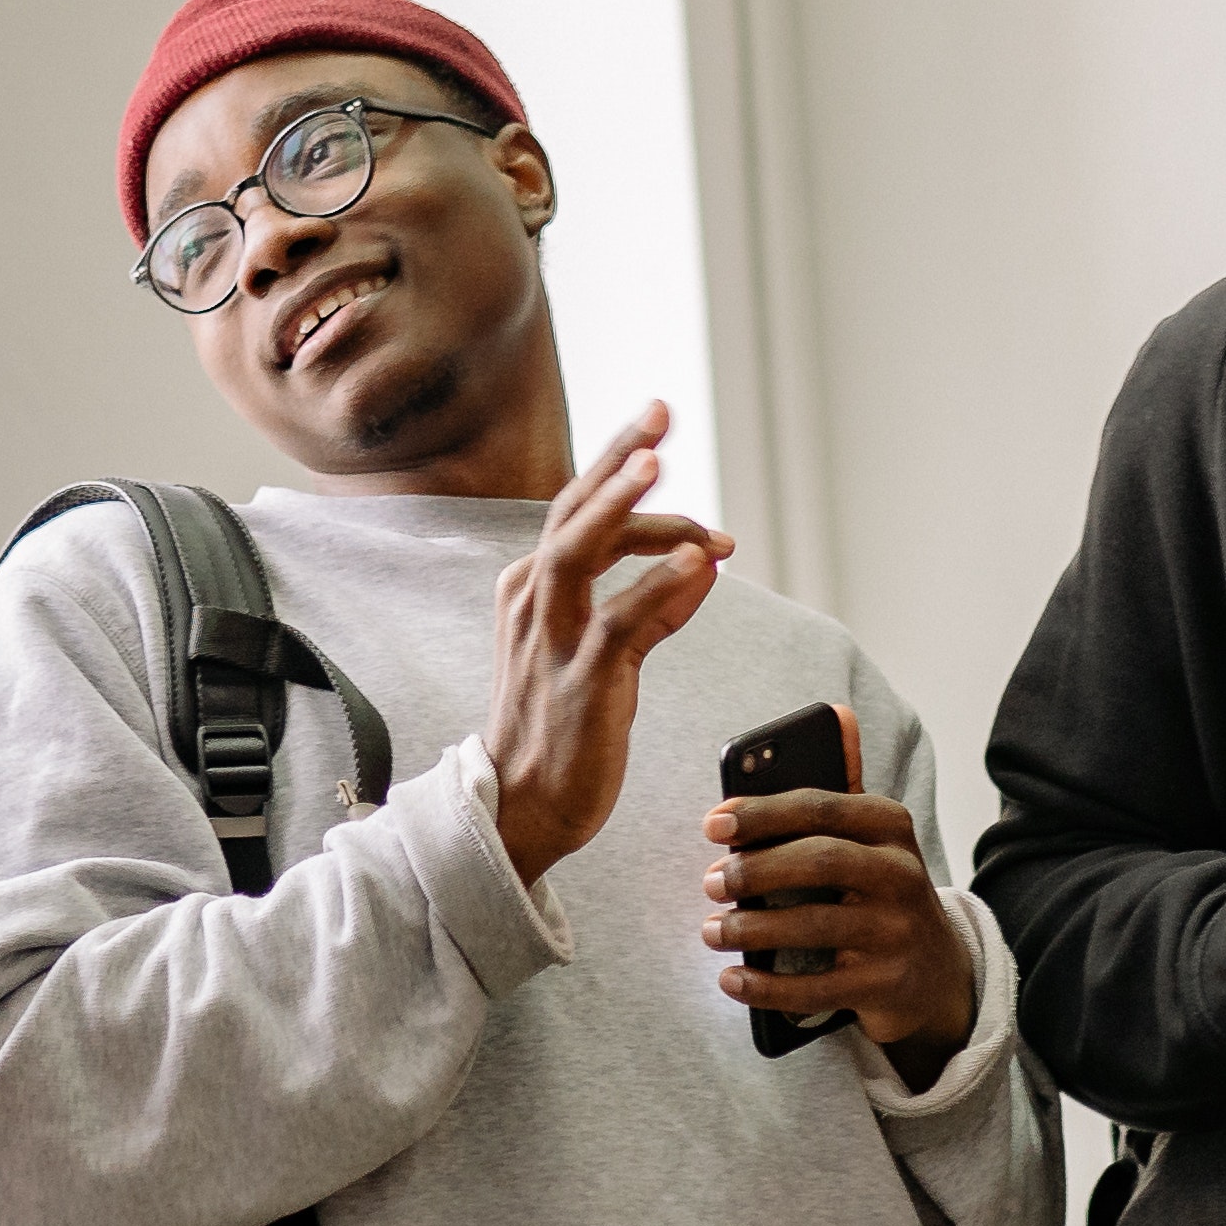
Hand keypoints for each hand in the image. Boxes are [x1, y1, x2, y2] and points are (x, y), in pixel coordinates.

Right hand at [487, 404, 724, 878]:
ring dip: (622, 507)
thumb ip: (653, 607)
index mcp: (531, 590)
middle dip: (615, 457)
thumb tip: (706, 563)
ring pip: (578, 553)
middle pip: (571, 510)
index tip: (658, 432)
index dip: (618, 467)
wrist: (518, 814)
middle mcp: (533, 604)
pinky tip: (698, 566)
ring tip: (660, 465)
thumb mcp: (603, 655)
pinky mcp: (580, 685)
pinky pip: (619, 623)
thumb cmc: (559, 732)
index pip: (576, 509)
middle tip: (659, 412)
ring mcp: (551, 642)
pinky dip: (658, 588)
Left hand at [704, 787, 975, 1055]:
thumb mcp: (863, 853)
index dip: (761, 814)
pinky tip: (732, 980)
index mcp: (889, 827)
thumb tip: (730, 829)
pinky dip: (765, 986)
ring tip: (712, 931)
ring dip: (751, 929)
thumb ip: (811, 832)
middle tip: (711, 882)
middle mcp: (902, 874)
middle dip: (755, 870)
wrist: (937, 974)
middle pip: (820, 861)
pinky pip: (816, 987)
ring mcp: (898, 931)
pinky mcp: (888, 984)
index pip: (819, 808)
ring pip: (814, 925)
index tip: (713, 825)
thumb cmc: (876, 900)